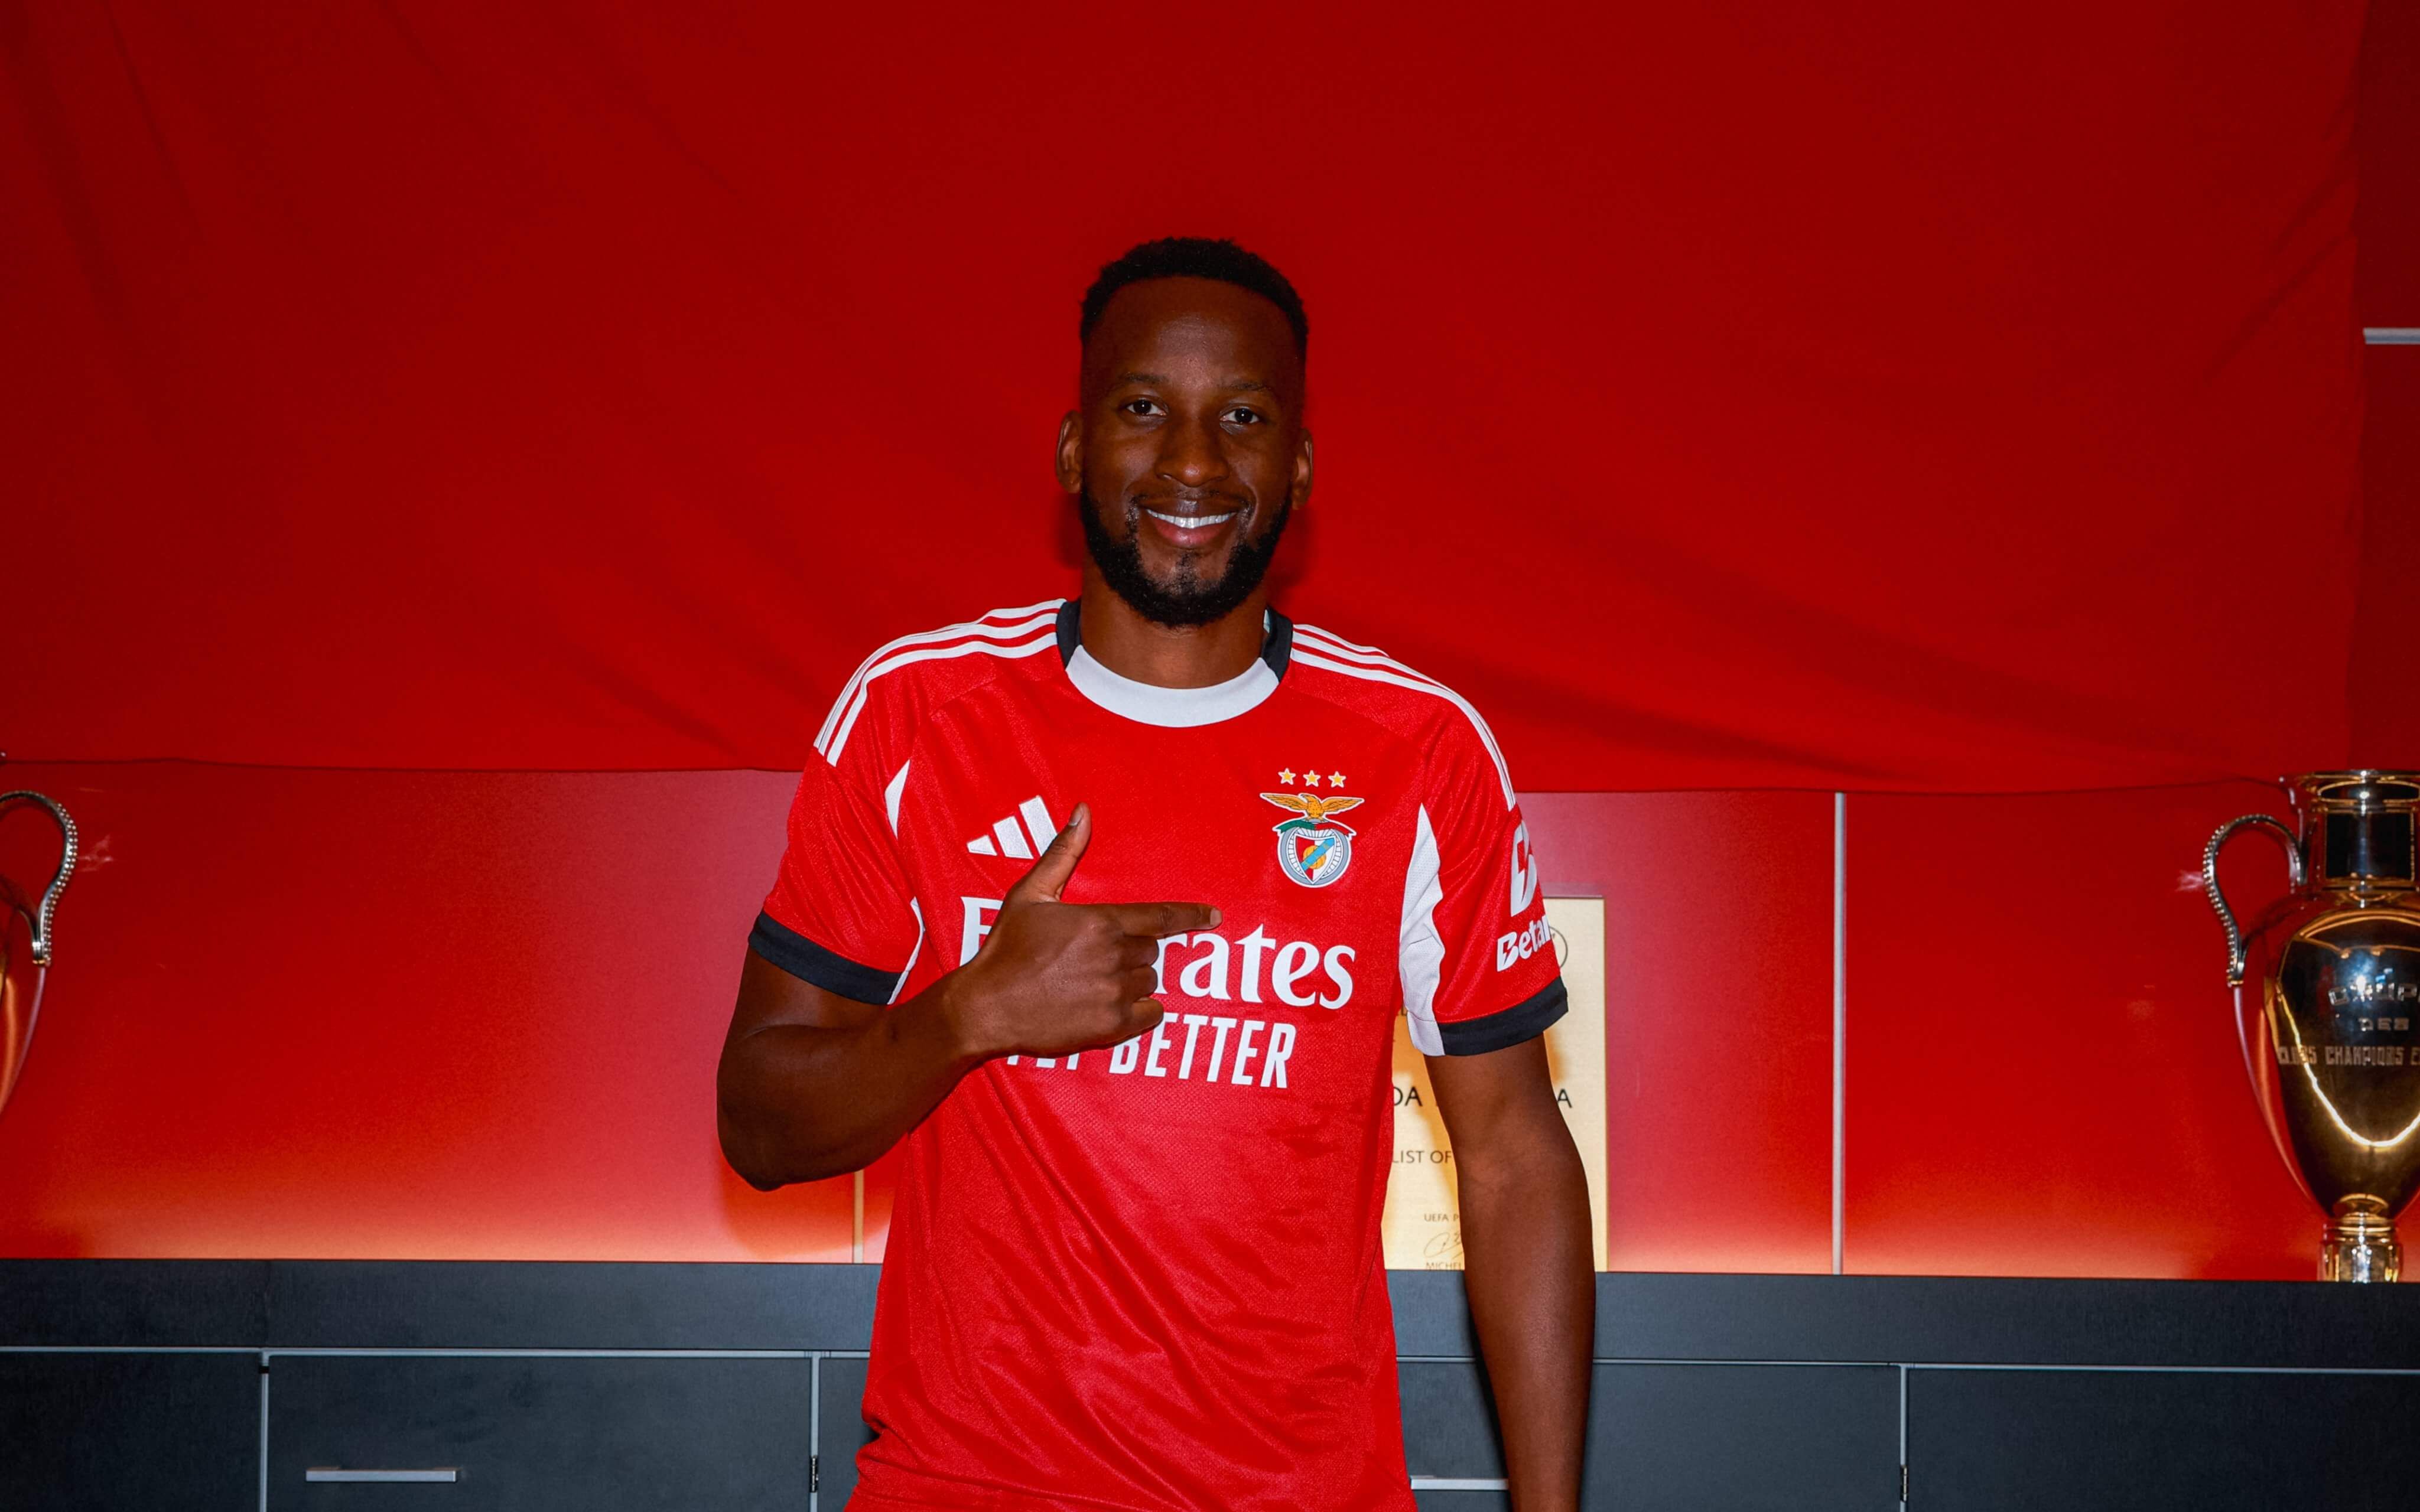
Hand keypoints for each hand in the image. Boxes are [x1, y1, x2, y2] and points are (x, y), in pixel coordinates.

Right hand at [943, 803, 1218, 1061]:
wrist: (985, 1007)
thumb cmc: (1006, 948)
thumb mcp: (1030, 894)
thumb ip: (1063, 853)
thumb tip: (1083, 811)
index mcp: (1100, 921)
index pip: (1161, 916)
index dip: (1191, 916)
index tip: (1214, 917)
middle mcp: (1114, 955)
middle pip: (1150, 951)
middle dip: (1131, 952)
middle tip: (1093, 959)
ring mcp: (1115, 993)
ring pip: (1148, 981)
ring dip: (1131, 980)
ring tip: (1091, 983)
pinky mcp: (1112, 1026)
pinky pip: (1150, 1014)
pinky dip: (1140, 1011)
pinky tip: (1109, 1006)